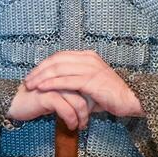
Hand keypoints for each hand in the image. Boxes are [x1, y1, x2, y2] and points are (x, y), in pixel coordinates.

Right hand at [7, 82, 101, 130]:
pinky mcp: (47, 96)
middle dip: (89, 110)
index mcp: (64, 74)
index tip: (93, 112)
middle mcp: (60, 77)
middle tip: (86, 122)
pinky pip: (66, 109)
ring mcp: (54, 86)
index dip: (91, 99)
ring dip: (81, 117)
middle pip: (85, 93)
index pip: (86, 83)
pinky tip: (71, 126)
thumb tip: (89, 104)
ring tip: (80, 126)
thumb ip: (71, 95)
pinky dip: (71, 119)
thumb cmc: (36, 100)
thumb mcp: (57, 96)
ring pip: (78, 102)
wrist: (14, 102)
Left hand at [22, 50, 142, 117]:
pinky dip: (51, 84)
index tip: (33, 74)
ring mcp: (90, 68)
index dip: (44, 65)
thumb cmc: (109, 96)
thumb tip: (59, 89)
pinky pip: (66, 80)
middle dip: (39, 70)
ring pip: (59, 69)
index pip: (60, 56)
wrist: (129, 100)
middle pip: (56, 60)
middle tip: (27, 80)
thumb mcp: (89, 85)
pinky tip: (41, 88)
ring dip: (42, 77)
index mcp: (87, 56)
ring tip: (31, 85)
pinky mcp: (90, 80)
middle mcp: (88, 59)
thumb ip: (75, 83)